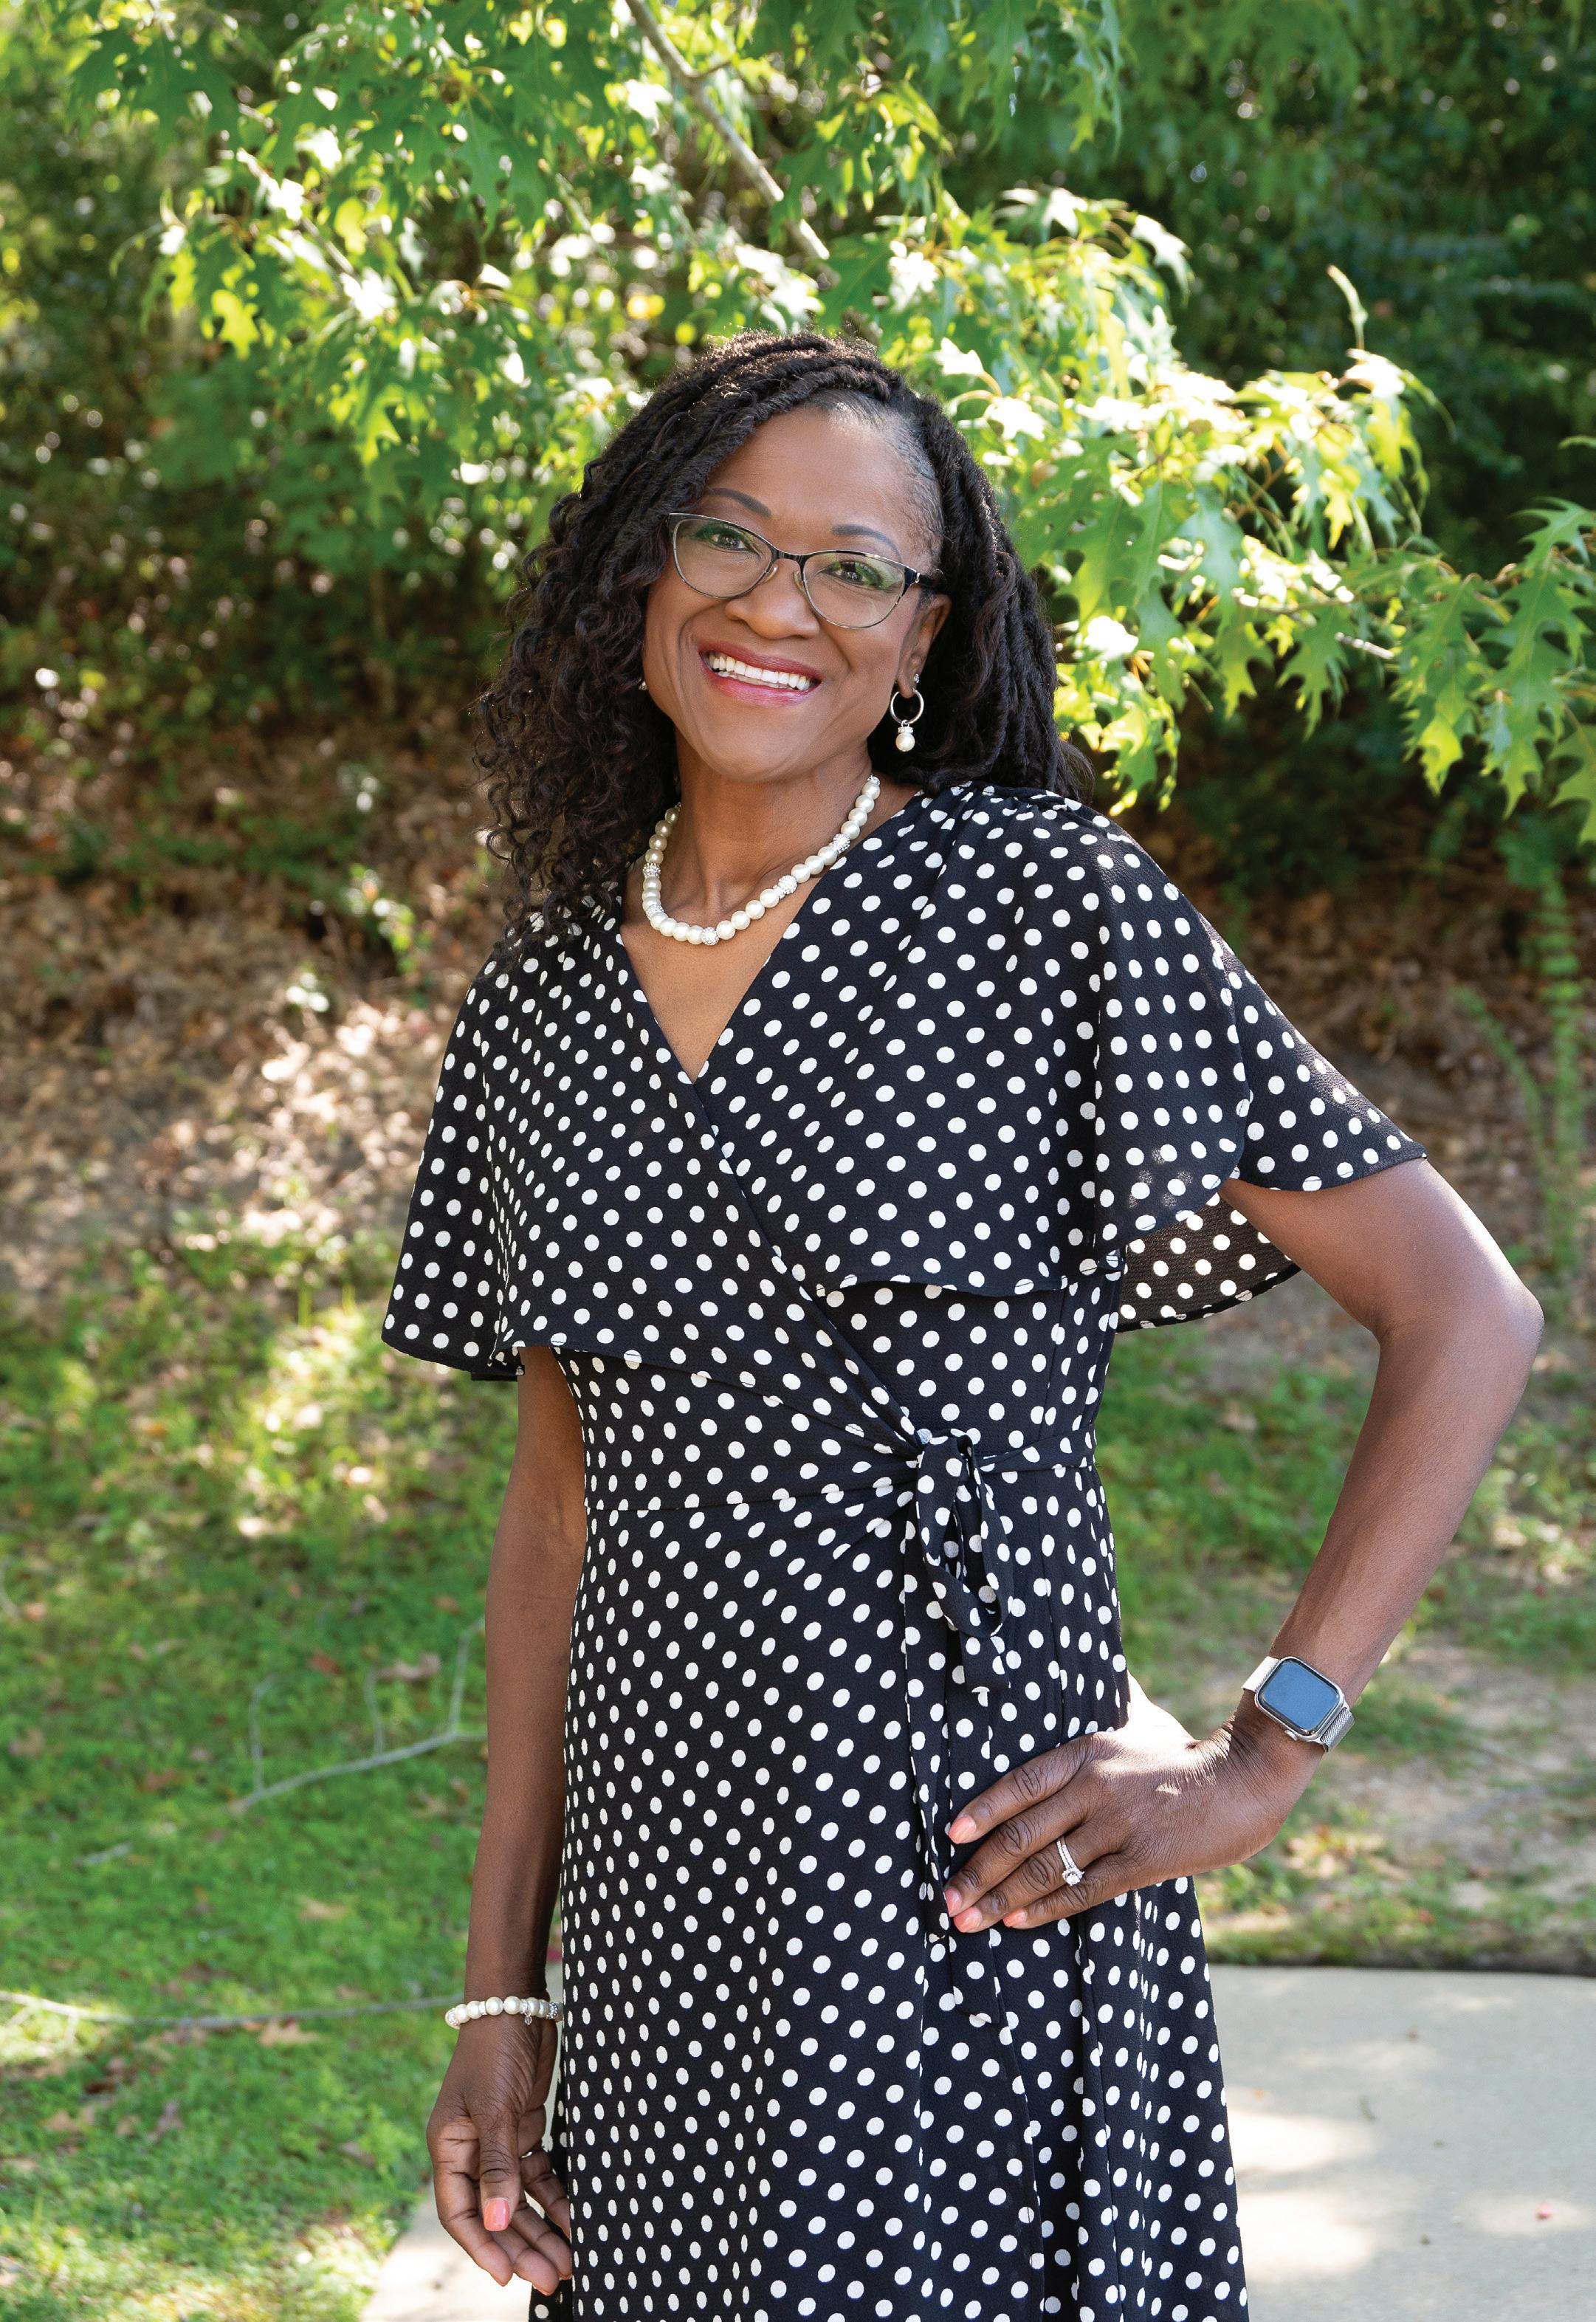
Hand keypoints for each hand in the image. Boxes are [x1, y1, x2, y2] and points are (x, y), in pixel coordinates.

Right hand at [426, 2015, 572, 2292]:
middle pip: (495, 2212)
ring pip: (519, 2199)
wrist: (518, 2002)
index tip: (506, 2278)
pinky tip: (575, 2220)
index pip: (460, 2212)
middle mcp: (470, 2150)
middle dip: (522, 2247)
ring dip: (541, 2229)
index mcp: (448, 2148)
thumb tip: (497, 2223)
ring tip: (568, 2262)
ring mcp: (498, 2141)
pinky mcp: (523, 2129)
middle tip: (552, 2277)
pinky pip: (538, 2175)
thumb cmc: (495, 2051)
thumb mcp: (494, 2109)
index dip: (482, 2247)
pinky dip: (555, 2198)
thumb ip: (497, 2165)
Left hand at [941, 1676, 1320, 1930]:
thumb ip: (1106, 1699)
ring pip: (1046, 1868)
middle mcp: (1094, 1789)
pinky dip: (1046, 1908)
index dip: (982, 1809)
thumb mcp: (1138, 1717)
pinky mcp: (1142, 1861)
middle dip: (978, 1869)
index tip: (950, 1834)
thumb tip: (1090, 1652)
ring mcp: (1117, 1826)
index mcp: (1087, 1752)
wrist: (1245, 1779)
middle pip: (1022, 1833)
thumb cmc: (1185, 1750)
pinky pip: (1083, 1890)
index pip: (1020, 1782)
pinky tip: (1017, 1921)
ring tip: (969, 1918)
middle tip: (948, 1897)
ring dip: (1001, 1896)